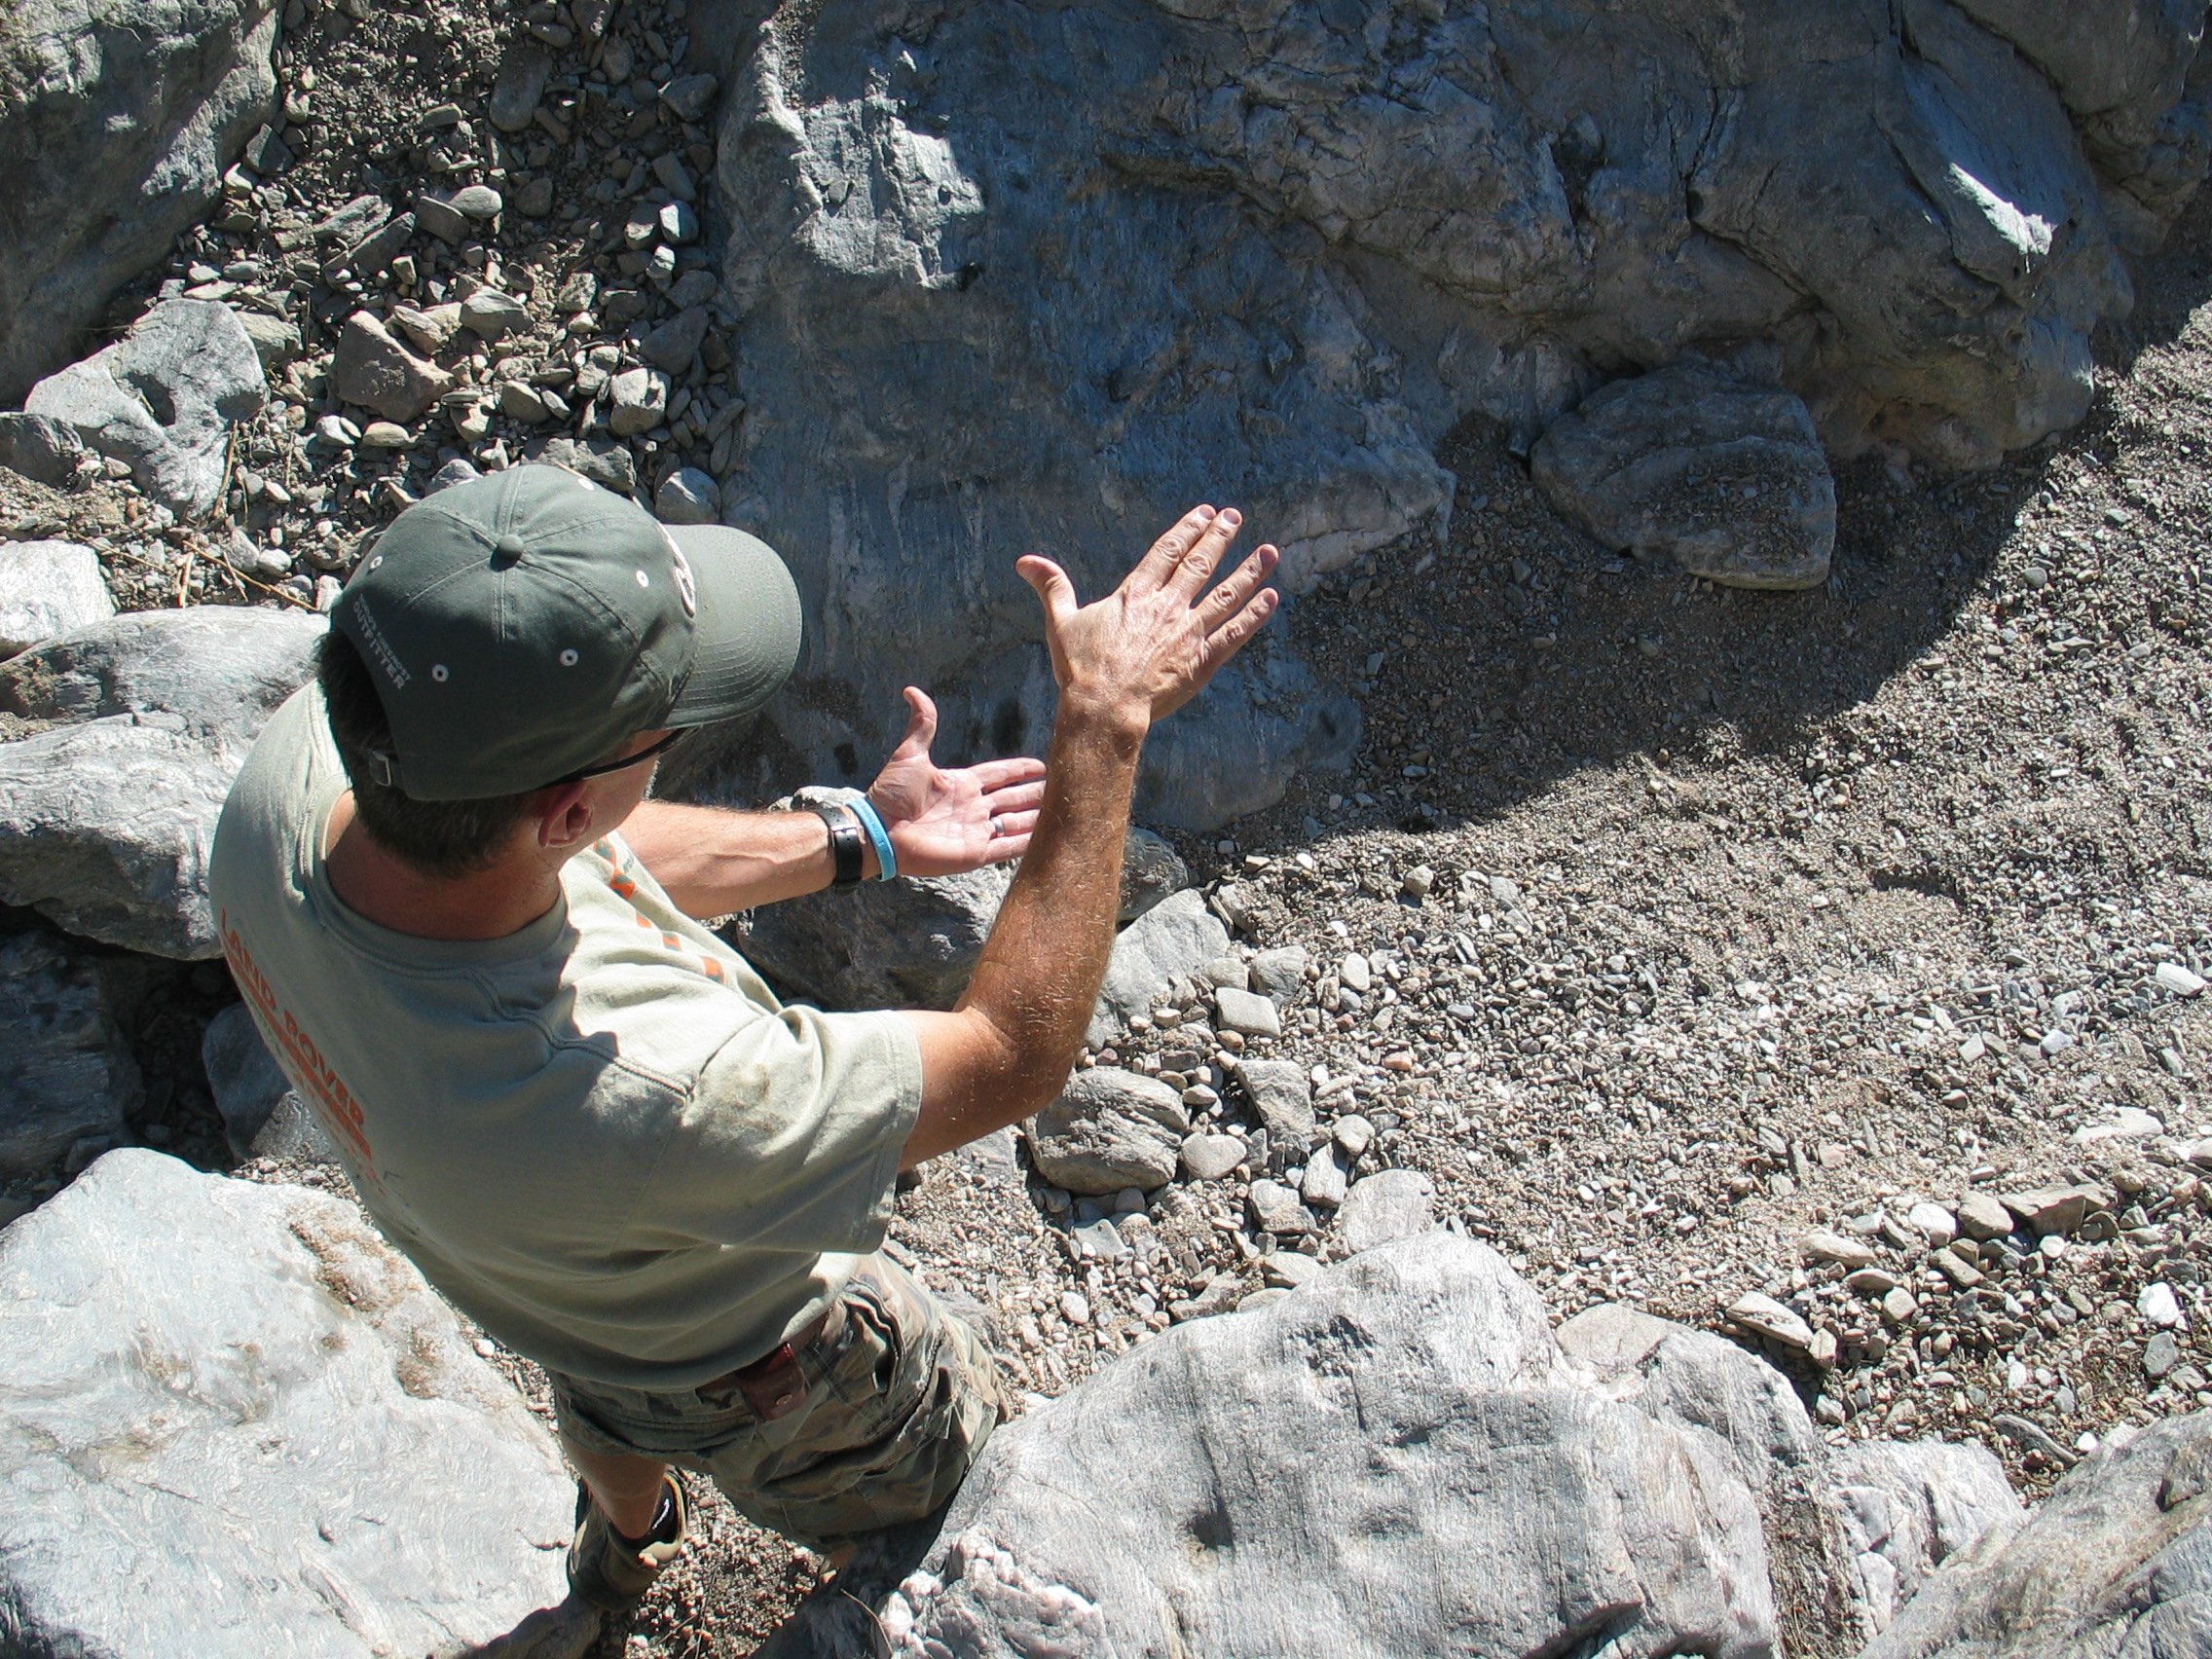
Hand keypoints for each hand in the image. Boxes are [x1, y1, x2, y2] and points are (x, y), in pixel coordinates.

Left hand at [867, 688, 1046, 875]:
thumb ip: (922, 724)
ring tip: (1059, 812)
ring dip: (1035, 818)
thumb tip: (912, 690)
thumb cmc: (892, 793)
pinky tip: (1045, 839)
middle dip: (1034, 794)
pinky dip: (1026, 843)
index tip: (1042, 766)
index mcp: (962, 783)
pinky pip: (1007, 848)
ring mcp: (975, 831)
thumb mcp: (910, 754)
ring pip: (1014, 822)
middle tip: (1061, 788)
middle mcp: (972, 807)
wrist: (880, 830)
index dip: (1020, 770)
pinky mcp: (974, 853)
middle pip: (1012, 798)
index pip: (999, 774)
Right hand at [1016, 505, 1277, 728]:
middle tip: (1235, 517)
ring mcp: (1189, 632)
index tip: (1205, 513)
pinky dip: (1255, 615)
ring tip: (1269, 550)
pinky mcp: (1203, 660)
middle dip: (1219, 538)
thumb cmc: (1080, 669)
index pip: (1168, 552)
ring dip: (1249, 571)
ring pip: (1226, 594)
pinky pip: (1235, 633)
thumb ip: (1051, 587)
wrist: (1104, 707)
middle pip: (1199, 564)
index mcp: (1136, 595)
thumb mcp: (1061, 623)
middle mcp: (1167, 607)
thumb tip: (1025, 561)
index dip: (1188, 530)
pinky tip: (1272, 598)